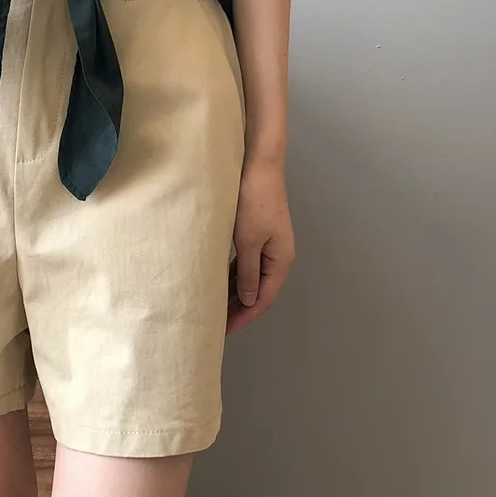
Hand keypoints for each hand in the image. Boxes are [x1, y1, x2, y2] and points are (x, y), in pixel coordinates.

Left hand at [226, 156, 295, 335]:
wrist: (259, 166)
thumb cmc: (254, 201)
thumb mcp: (248, 241)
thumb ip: (248, 272)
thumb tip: (249, 299)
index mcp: (280, 260)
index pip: (263, 299)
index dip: (244, 317)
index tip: (225, 330)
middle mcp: (278, 255)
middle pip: (258, 290)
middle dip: (238, 308)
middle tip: (216, 324)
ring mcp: (269, 244)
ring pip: (250, 277)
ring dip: (235, 292)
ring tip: (215, 308)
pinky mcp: (258, 233)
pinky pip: (246, 262)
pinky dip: (233, 275)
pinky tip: (218, 281)